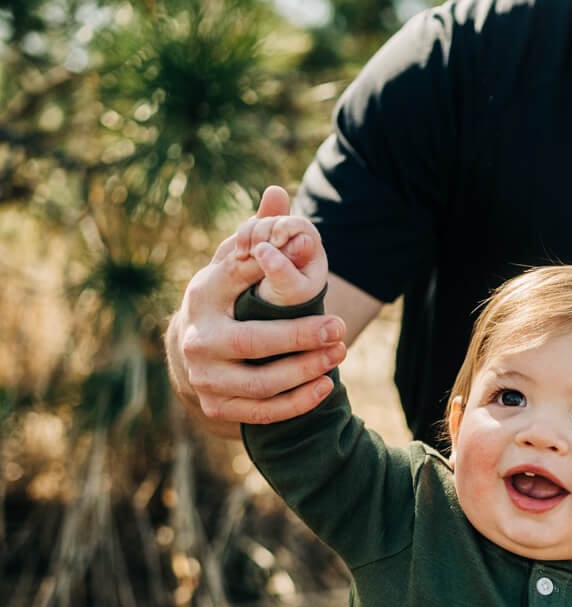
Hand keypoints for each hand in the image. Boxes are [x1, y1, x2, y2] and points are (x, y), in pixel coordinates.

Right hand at [167, 185, 346, 431]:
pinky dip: (296, 402)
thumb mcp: (238, 259)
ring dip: (304, 371)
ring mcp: (204, 378)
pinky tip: (325, 385)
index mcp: (203, 294)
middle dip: (299, 337)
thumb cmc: (229, 295)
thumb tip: (279, 193)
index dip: (273, 272)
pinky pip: (262, 412)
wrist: (198, 348)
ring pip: (260, 384)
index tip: (312, 266)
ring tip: (338, 353)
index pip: (238, 278)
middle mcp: (197, 338)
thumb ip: (261, 229)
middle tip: (339, 328)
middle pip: (251, 342)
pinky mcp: (217, 407)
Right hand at [235, 197, 327, 306]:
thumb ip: (283, 270)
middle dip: (262, 231)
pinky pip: (245, 231)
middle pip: (275, 220)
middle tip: (254, 252)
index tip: (275, 241)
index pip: (298, 224)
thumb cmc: (288, 303)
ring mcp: (273, 238)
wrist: (269, 314)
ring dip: (247, 235)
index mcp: (309, 246)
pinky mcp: (256, 241)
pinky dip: (240, 240)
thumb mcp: (289, 291)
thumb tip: (267, 248)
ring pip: (257, 223)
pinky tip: (239, 255)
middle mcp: (293, 237)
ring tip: (243, 256)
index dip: (284, 228)